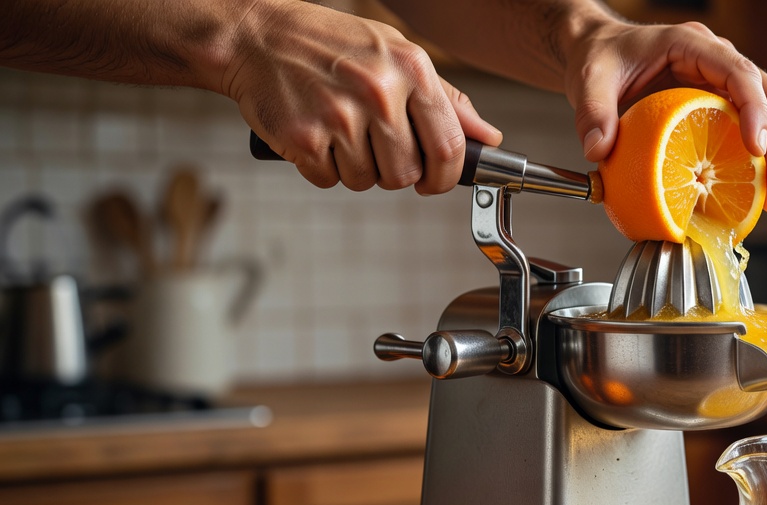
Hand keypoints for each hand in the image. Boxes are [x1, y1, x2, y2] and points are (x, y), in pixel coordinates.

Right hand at [222, 0, 501, 193]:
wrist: (256, 37)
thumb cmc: (329, 45)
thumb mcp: (396, 54)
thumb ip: (445, 98)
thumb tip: (487, 137)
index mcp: (410, 69)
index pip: (448, 147)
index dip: (445, 176)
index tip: (434, 180)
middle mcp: (379, 91)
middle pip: (406, 174)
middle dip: (393, 173)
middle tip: (373, 148)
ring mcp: (339, 116)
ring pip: (367, 181)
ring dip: (355, 169)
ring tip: (339, 132)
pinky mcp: (304, 138)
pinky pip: (328, 180)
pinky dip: (321, 168)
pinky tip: (315, 135)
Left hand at [563, 19, 766, 212]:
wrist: (599, 53)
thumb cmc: (599, 58)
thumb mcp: (589, 79)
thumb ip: (592, 112)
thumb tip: (598, 150)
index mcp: (692, 44)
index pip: (739, 72)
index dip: (755, 109)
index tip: (755, 148)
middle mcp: (716, 60)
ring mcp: (722, 83)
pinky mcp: (720, 105)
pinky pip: (750, 129)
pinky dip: (757, 161)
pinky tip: (752, 195)